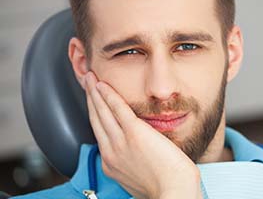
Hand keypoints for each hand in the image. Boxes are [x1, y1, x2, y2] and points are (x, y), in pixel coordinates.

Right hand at [84, 71, 202, 198]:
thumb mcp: (140, 176)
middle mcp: (111, 152)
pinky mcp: (134, 133)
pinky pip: (117, 109)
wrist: (174, 191)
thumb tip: (139, 152)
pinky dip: (108, 95)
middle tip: (86, 82)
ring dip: (95, 92)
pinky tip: (102, 84)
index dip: (96, 114)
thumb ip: (133, 161)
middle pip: (96, 119)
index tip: (94, 102)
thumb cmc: (166, 186)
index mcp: (113, 164)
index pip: (100, 133)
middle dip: (90, 99)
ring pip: (102, 112)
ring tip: (90, 77)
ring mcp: (121, 143)